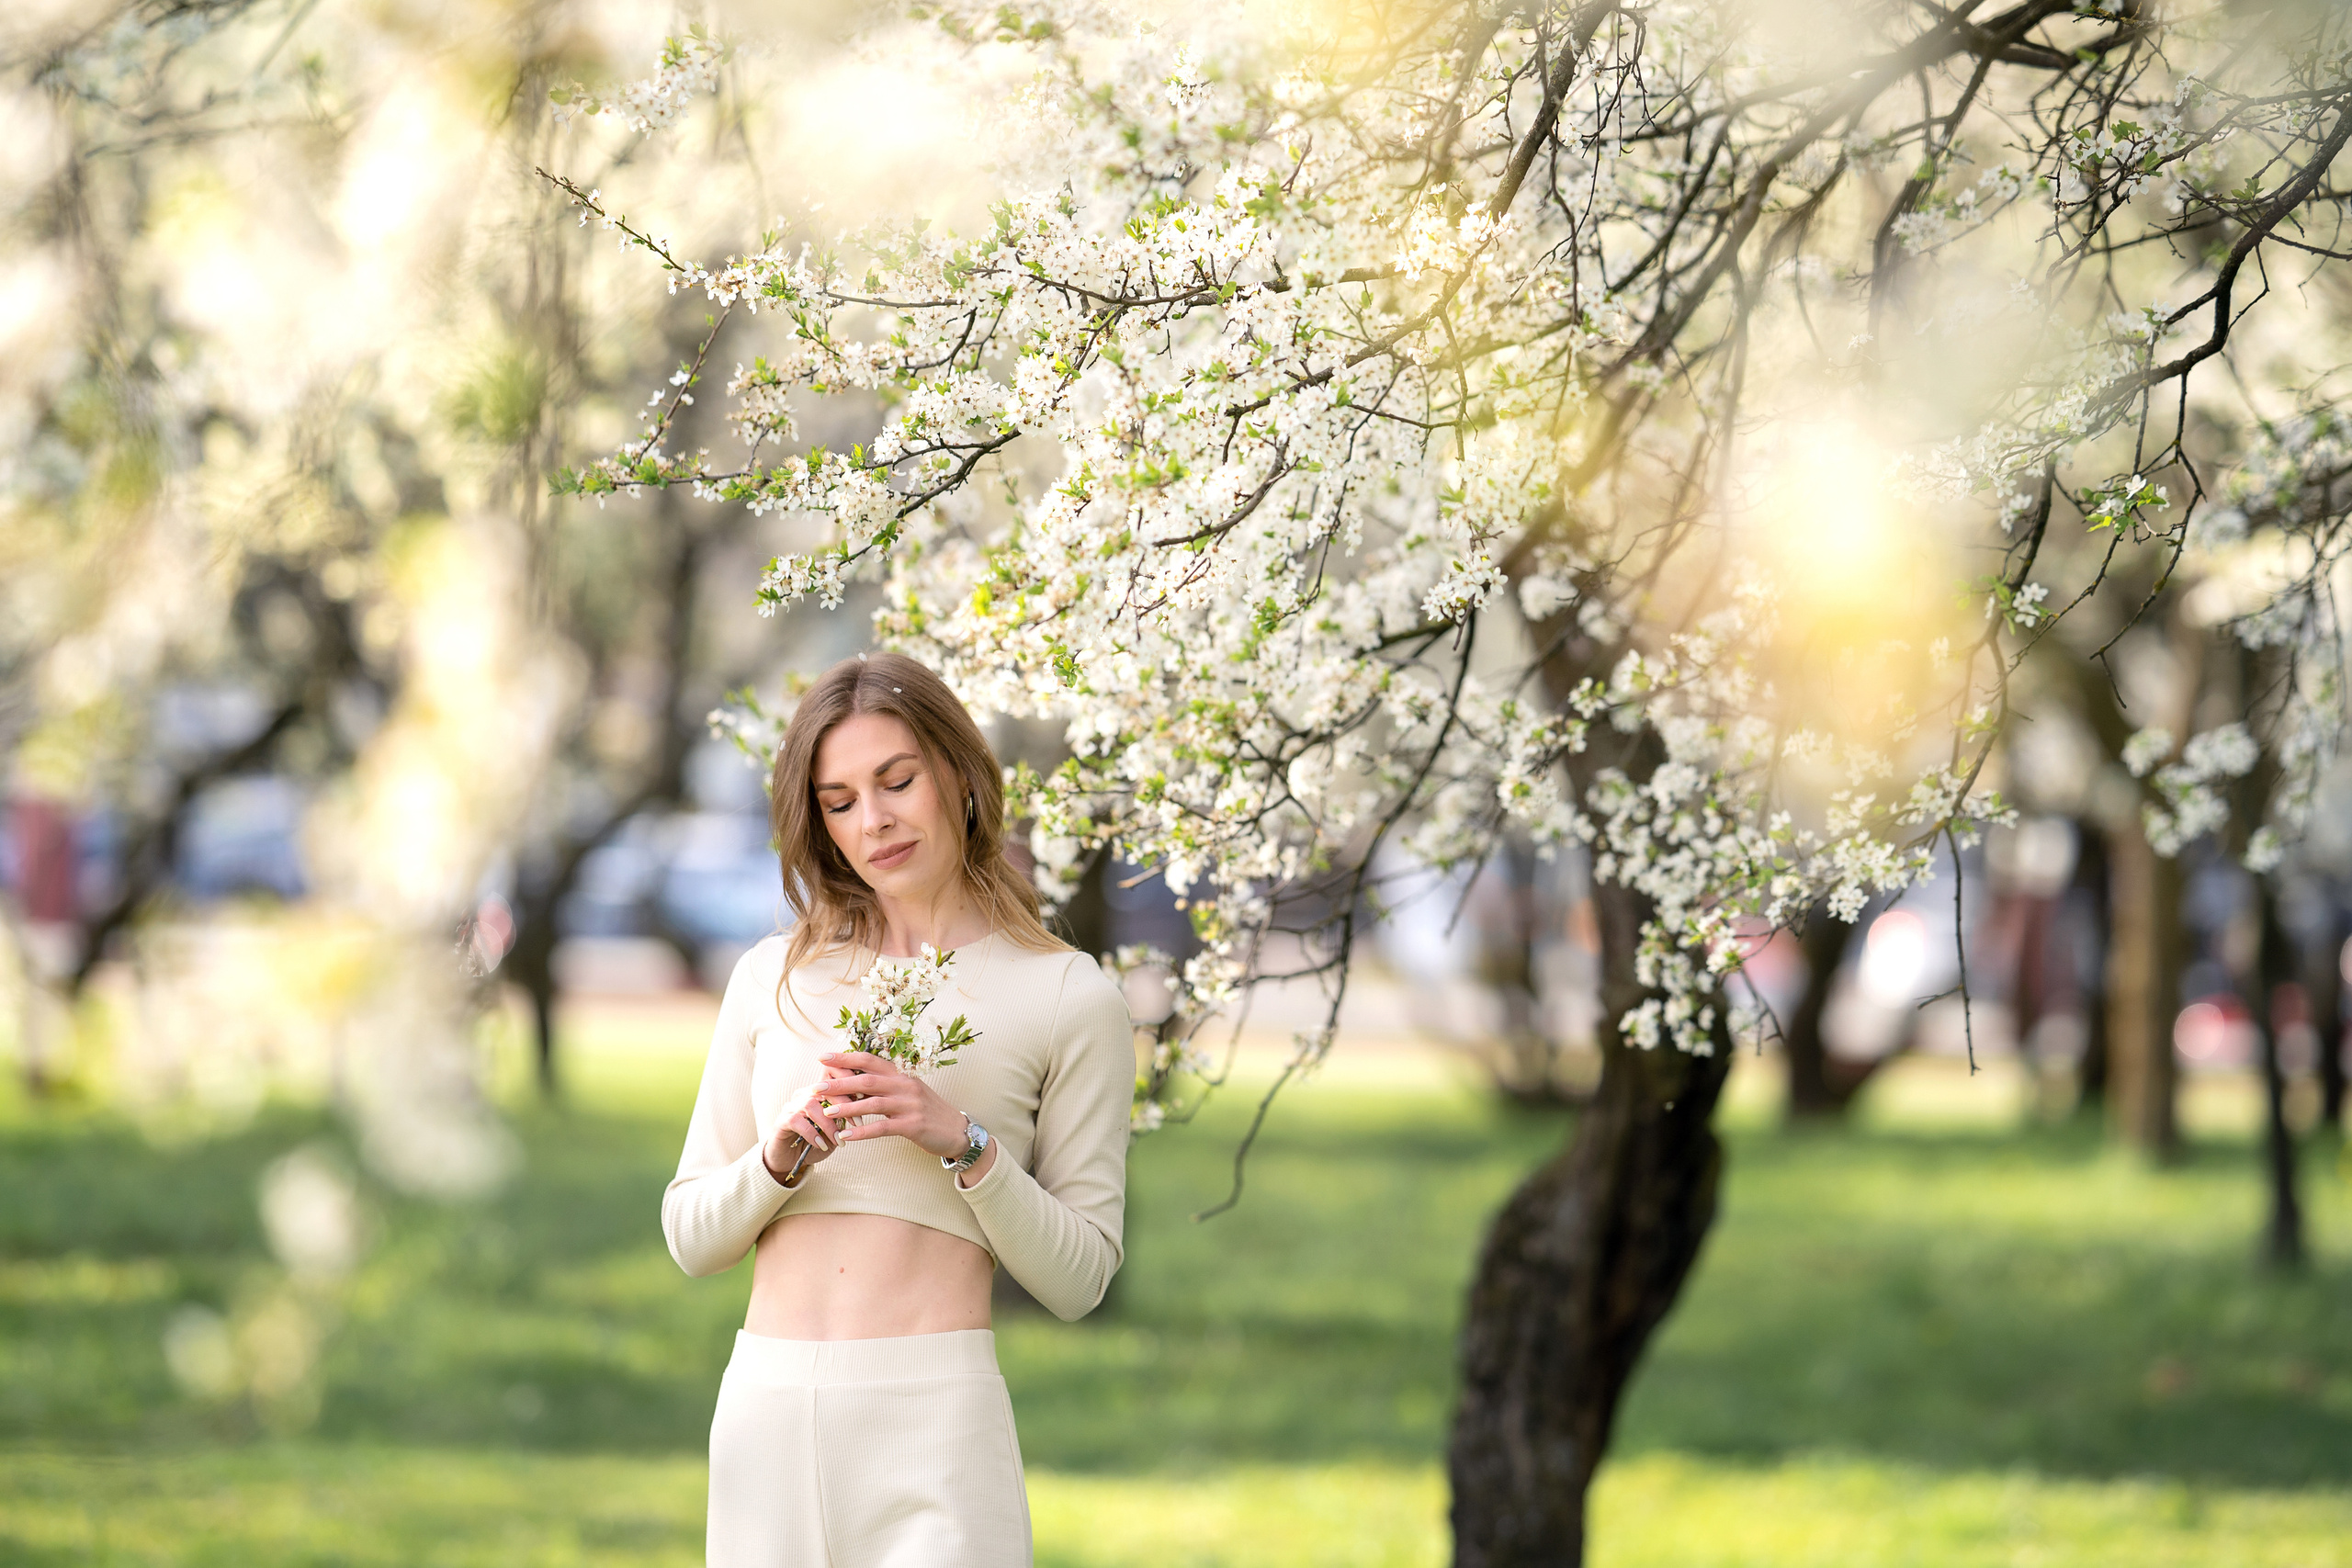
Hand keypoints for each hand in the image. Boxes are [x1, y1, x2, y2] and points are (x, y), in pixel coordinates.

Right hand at [762, 1078, 850, 1186]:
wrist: (789, 1160)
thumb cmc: (815, 1144)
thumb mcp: (834, 1133)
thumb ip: (844, 1121)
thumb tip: (860, 1113)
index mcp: (817, 1093)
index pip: (833, 1079)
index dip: (849, 1087)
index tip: (866, 1099)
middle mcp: (803, 1095)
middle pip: (823, 1088)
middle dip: (843, 1104)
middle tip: (857, 1123)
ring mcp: (790, 1107)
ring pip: (810, 1104)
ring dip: (828, 1123)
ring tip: (838, 1140)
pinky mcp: (781, 1121)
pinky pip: (796, 1121)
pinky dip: (812, 1134)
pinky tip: (822, 1145)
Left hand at [814, 1050, 970, 1160]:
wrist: (956, 1131)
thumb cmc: (928, 1112)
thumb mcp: (909, 1093)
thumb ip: (886, 1086)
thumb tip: (855, 1081)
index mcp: (902, 1075)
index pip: (871, 1061)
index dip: (847, 1057)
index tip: (824, 1057)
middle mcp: (906, 1086)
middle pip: (867, 1080)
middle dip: (840, 1082)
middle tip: (817, 1086)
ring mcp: (910, 1105)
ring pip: (873, 1103)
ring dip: (847, 1108)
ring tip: (826, 1112)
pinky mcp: (913, 1125)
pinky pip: (883, 1127)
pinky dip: (862, 1131)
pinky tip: (846, 1135)